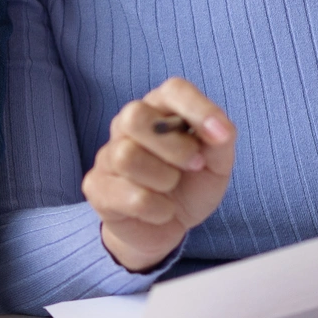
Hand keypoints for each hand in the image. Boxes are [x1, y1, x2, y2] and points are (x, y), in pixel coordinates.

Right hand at [81, 78, 235, 272]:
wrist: (166, 228)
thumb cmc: (189, 186)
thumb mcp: (216, 165)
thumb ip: (221, 142)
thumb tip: (221, 130)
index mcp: (159, 109)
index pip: (173, 90)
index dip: (197, 108)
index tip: (221, 135)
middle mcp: (127, 125)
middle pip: (134, 116)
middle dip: (173, 147)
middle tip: (194, 165)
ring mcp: (107, 155)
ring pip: (126, 156)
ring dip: (164, 179)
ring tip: (171, 187)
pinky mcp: (96, 187)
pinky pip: (129, 196)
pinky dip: (157, 209)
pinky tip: (160, 211)